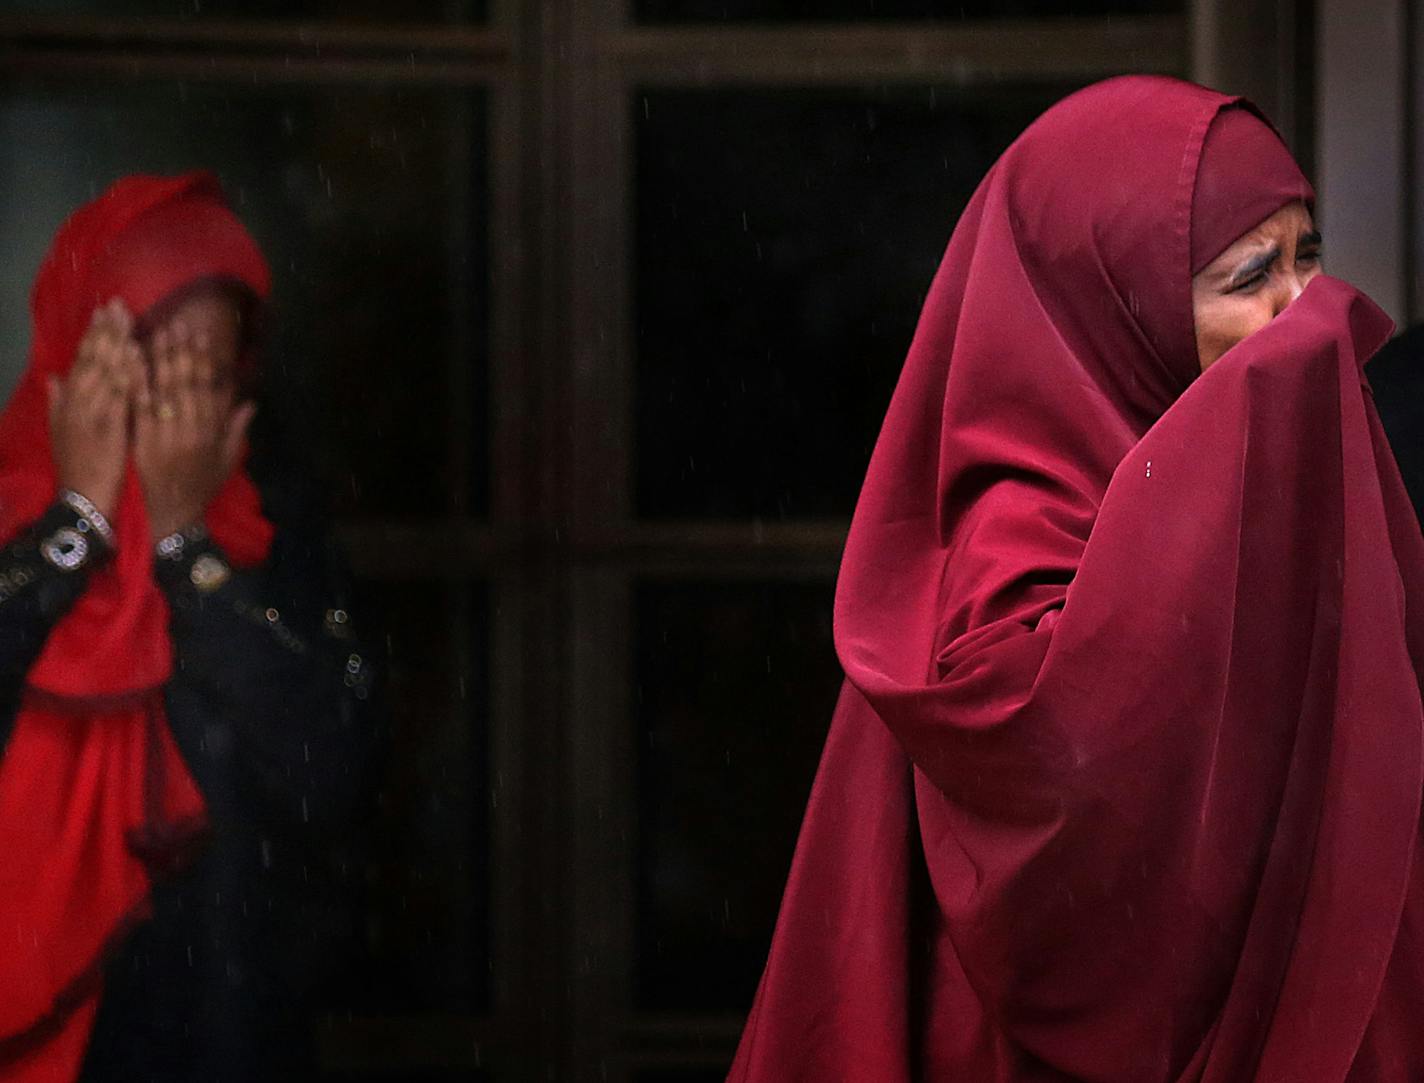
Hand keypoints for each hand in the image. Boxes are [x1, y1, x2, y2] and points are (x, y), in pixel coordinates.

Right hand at [47, 299, 141, 517]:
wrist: (82, 499)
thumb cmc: (78, 467)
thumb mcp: (61, 431)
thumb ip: (57, 402)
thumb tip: (52, 376)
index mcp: (70, 401)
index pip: (83, 360)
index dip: (94, 334)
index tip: (105, 311)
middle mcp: (79, 402)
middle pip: (93, 359)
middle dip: (107, 331)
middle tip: (118, 304)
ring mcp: (93, 412)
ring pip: (105, 371)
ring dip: (117, 343)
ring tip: (127, 319)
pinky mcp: (110, 426)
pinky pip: (121, 394)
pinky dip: (128, 372)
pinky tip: (137, 354)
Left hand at [134, 317, 255, 540]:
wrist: (172, 517)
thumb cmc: (200, 489)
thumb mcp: (226, 463)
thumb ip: (237, 432)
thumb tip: (249, 403)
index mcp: (212, 433)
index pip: (209, 389)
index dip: (205, 361)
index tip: (202, 336)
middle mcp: (191, 430)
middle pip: (186, 384)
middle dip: (182, 352)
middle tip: (178, 323)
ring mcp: (166, 435)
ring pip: (164, 390)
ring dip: (160, 359)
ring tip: (156, 331)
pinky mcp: (143, 442)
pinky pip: (140, 407)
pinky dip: (137, 382)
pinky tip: (133, 361)